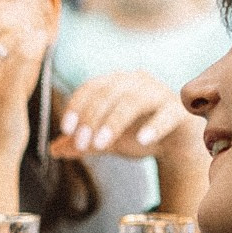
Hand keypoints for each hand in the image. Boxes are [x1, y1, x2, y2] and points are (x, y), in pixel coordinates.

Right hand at [0, 0, 46, 157]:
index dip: (0, 19)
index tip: (8, 39)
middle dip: (14, 29)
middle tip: (20, 52)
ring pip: (14, 31)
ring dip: (27, 41)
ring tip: (25, 64)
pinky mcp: (2, 86)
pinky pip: (29, 47)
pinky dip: (40, 44)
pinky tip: (42, 47)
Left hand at [55, 69, 209, 215]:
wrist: (174, 143)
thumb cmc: (139, 133)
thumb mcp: (107, 140)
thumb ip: (82, 144)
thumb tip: (54, 150)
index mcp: (115, 84)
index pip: (91, 87)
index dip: (77, 106)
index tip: (67, 128)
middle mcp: (135, 82)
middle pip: (109, 93)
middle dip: (92, 118)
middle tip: (83, 143)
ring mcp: (158, 93)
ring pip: (133, 101)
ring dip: (114, 122)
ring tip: (102, 144)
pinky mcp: (177, 109)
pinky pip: (166, 113)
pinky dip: (154, 125)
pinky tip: (143, 139)